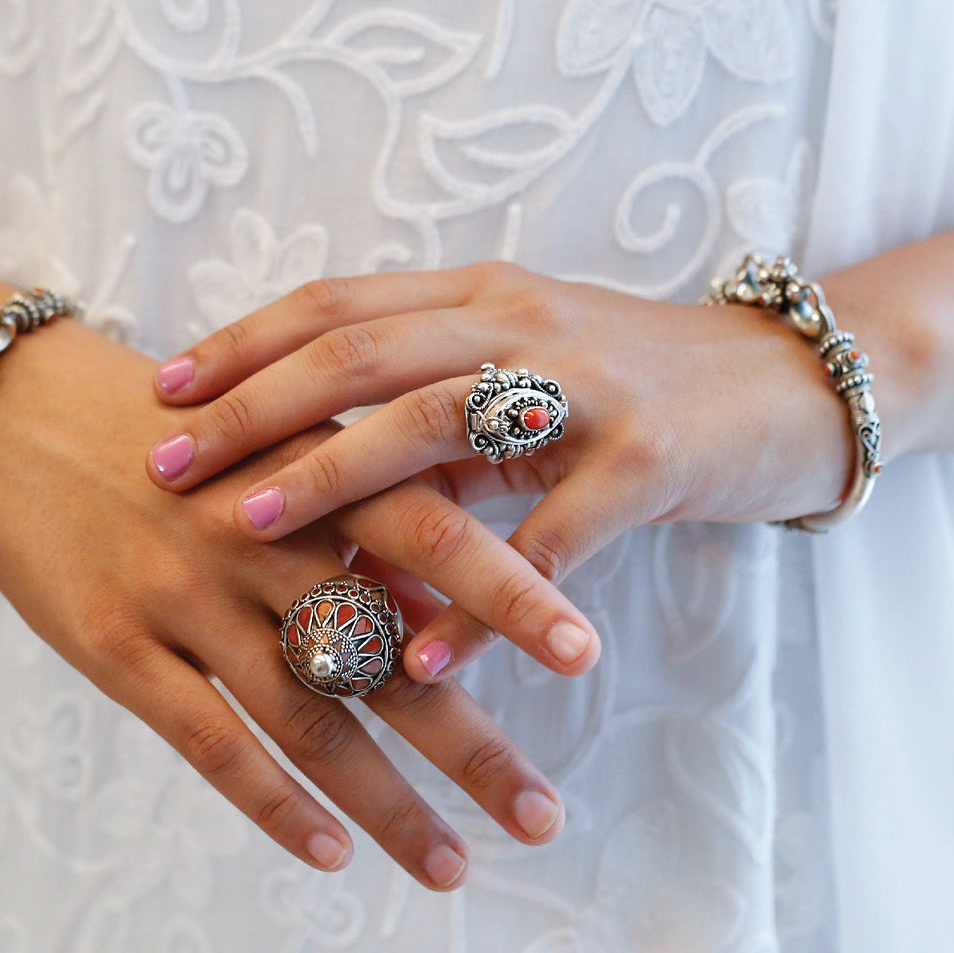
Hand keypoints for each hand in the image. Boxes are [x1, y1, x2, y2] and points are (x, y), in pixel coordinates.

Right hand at [0, 316, 564, 890]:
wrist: (22, 414)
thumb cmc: (178, 432)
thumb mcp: (274, 439)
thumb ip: (358, 511)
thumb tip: (439, 601)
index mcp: (313, 469)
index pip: (430, 533)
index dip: (508, 593)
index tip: (584, 656)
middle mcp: (258, 536)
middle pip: (380, 650)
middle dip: (467, 738)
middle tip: (540, 815)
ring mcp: (184, 593)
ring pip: (303, 713)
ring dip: (385, 799)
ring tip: (452, 865)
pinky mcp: (113, 642)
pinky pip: (204, 740)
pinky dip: (270, 803)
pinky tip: (330, 851)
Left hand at [146, 262, 854, 680]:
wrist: (789, 383)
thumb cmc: (638, 382)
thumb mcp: (526, 374)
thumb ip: (433, 409)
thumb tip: (324, 469)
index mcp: (482, 297)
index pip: (340, 304)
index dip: (246, 343)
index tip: (164, 390)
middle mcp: (521, 325)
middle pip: (363, 352)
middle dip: (254, 407)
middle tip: (164, 462)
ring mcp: (585, 387)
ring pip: (437, 420)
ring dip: (336, 474)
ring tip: (250, 526)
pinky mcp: (647, 461)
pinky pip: (547, 535)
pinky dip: (476, 599)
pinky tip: (418, 655)